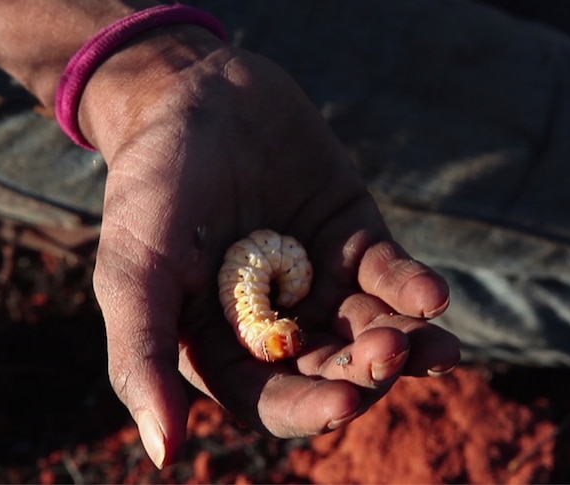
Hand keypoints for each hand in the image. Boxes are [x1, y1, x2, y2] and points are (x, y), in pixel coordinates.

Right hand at [79, 30, 460, 467]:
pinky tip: (433, 296)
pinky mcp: (354, 236)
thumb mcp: (134, 272)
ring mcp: (320, 280)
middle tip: (389, 356)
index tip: (344, 402)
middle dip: (366, 373)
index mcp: (223, 345)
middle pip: (334, 370)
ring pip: (373, 330)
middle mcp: (277, 322)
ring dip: (406, 343)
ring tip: (435, 346)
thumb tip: (163, 456)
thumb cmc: (150, 188)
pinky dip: (414, 288)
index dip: (311, 409)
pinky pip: (392, 275)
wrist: (190, 93)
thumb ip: (143, 357)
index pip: (274, 401)